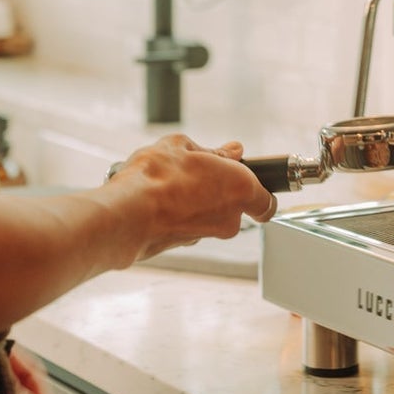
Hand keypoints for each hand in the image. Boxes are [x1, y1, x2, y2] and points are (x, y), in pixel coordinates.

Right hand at [100, 133, 277, 261]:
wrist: (127, 213)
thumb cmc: (157, 177)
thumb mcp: (184, 146)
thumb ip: (214, 152)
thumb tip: (231, 152)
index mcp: (241, 189)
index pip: (266, 201)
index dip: (258, 189)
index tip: (247, 179)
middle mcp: (229, 219)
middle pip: (232, 205)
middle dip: (217, 189)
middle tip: (196, 172)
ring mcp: (206, 236)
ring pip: (207, 215)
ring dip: (194, 201)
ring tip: (168, 183)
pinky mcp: (182, 247)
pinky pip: (186, 225)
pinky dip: (177, 214)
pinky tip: (158, 199)